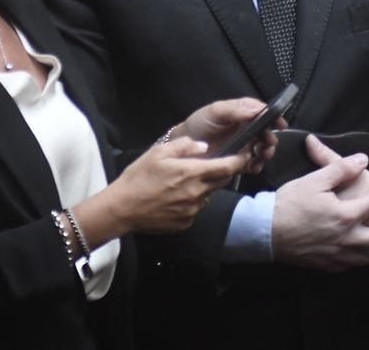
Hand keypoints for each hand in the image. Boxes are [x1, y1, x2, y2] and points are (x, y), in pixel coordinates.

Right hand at [77, 137, 249, 241]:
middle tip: (207, 166)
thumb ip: (185, 146)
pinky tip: (174, 198)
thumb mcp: (159, 153)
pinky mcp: (186, 223)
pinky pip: (196, 209)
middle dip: (220, 172)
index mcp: (192, 173)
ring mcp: (192, 211)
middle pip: (220, 181)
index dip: (240, 160)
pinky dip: (192, 202)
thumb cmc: (138, 177)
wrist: (122, 209)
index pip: (227, 167)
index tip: (246, 155)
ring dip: (203, 187)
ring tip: (181, 183)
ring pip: (207, 195)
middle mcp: (197, 193)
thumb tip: (205, 147)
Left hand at [178, 97, 280, 173]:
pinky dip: (257, 165)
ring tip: (262, 155)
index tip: (280, 123)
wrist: (183, 149)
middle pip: (265, 132)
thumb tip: (257, 110)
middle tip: (269, 143)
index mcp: (241, 113)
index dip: (273, 116)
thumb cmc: (199, 125)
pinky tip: (254, 166)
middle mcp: (246, 129)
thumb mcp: (214, 112)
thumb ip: (234, 110)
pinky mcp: (239, 161)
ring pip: (262, 148)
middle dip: (270, 138)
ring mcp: (244, 146)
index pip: (261, 112)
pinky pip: (253, 163)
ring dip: (266, 152)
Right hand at [272, 136, 368, 270]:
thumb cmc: (288, 204)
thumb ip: (340, 168)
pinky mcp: (327, 264)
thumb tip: (361, 159)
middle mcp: (347, 239)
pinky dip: (365, 258)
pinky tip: (364, 253)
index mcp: (346, 216)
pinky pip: (353, 264)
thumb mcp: (315, 179)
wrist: (264, 232)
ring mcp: (338, 255)